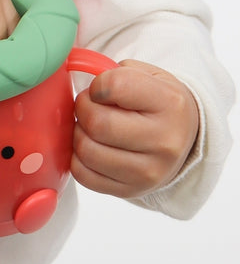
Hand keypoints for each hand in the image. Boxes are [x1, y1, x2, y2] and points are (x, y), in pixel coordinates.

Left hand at [72, 59, 199, 198]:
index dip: (97, 84)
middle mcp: (163, 141)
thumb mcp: (147, 75)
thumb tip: (78, 81)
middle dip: (83, 108)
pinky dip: (78, 158)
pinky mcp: (132, 191)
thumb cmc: (158, 101)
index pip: (115, 86)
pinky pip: (85, 176)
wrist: (184, 137)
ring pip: (87, 151)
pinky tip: (92, 146)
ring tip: (90, 126)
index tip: (101, 89)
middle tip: (89, 105)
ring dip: (79, 133)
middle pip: (98, 124)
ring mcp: (149, 172)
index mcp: (169, 103)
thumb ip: (114, 72)